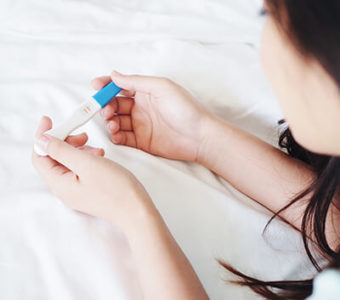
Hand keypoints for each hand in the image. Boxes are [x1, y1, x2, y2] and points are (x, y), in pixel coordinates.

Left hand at [32, 117, 154, 229]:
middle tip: (83, 135)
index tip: (49, 120)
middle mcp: (64, 189)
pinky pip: (80, 169)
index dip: (43, 137)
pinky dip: (87, 158)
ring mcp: (76, 190)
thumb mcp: (87, 163)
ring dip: (79, 150)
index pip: (39, 156)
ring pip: (68, 162)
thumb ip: (61, 150)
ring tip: (97, 149)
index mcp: (59, 183)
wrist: (136, 210)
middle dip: (65, 142)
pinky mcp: (88, 189)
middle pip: (54, 158)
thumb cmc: (115, 189)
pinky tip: (100, 157)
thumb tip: (41, 140)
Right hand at [92, 71, 211, 161]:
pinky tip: (116, 134)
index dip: (106, 86)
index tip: (95, 86)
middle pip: (115, 105)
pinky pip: (123, 138)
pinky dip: (116, 136)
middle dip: (105, 106)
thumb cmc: (185, 109)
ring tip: (112, 123)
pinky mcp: (142, 142)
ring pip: (117, 121)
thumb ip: (136, 81)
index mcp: (145, 92)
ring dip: (109, 121)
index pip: (120, 87)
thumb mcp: (161, 87)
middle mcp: (141, 108)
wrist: (200, 136)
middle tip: (104, 110)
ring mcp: (141, 125)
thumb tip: (114, 75)